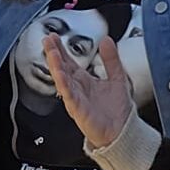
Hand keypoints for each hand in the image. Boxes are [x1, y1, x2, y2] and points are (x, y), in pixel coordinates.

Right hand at [44, 33, 134, 149]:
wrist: (123, 132)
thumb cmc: (118, 111)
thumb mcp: (118, 77)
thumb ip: (111, 59)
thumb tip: (106, 41)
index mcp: (85, 81)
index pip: (69, 62)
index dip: (61, 49)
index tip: (53, 37)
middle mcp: (78, 89)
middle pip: (62, 68)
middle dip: (54, 54)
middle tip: (47, 40)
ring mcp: (76, 99)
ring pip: (62, 79)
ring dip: (56, 65)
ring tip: (51, 52)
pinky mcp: (78, 109)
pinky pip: (69, 95)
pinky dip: (64, 84)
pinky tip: (60, 74)